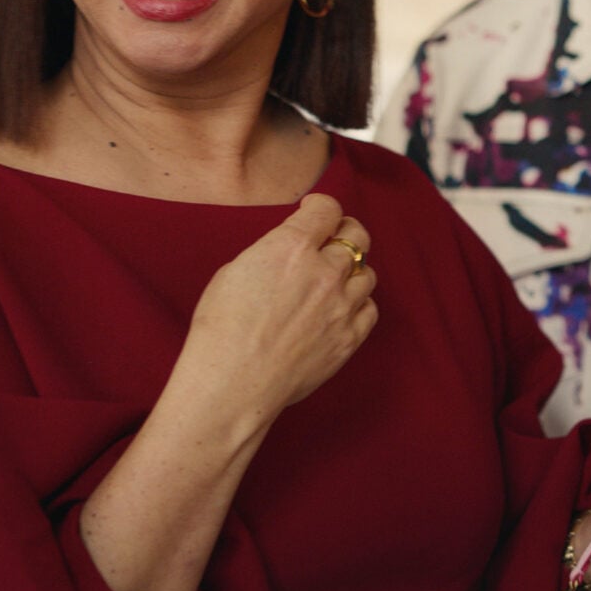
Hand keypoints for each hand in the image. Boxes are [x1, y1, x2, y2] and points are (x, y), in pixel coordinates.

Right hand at [170, 192, 377, 429]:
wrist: (233, 384)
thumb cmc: (221, 329)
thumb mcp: (235, 271)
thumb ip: (273, 253)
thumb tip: (290, 252)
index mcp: (291, 248)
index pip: (328, 209)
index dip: (321, 207)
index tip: (314, 211)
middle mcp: (325, 272)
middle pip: (357, 236)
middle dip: (344, 232)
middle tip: (333, 238)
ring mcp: (341, 306)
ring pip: (367, 273)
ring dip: (352, 271)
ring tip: (334, 279)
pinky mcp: (349, 337)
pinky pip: (369, 309)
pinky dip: (358, 304)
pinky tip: (341, 308)